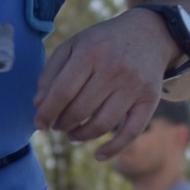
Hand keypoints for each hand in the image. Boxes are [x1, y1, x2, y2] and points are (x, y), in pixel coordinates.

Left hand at [33, 7, 170, 159]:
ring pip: (102, 124)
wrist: (149, 34)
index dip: (47, 112)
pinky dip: (113, 149)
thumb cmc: (103, 43)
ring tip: (72, 134)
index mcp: (91, 52)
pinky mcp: (150, 99)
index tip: (39, 124)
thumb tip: (38, 105)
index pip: (62, 91)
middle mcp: (115, 68)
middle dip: (62, 123)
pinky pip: (131, 132)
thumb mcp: (74, 46)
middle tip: (57, 125)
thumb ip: (52, 73)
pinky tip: (98, 155)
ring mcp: (134, 85)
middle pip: (80, 110)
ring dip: (81, 135)